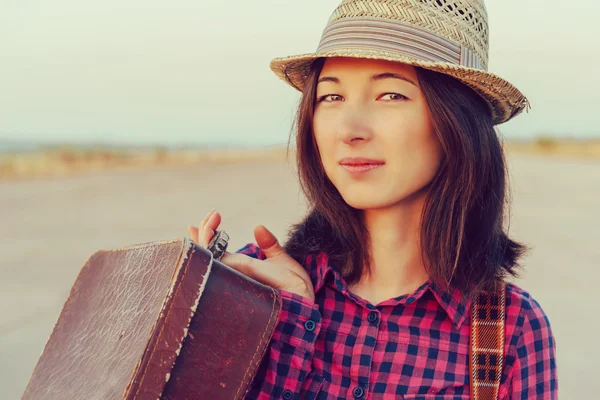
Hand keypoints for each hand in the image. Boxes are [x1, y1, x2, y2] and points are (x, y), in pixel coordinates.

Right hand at [188, 210, 314, 301]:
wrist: (305, 304)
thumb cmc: (294, 289)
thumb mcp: (281, 262)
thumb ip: (269, 245)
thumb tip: (257, 227)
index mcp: (241, 269)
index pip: (215, 251)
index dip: (206, 234)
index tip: (209, 216)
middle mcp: (233, 276)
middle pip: (206, 253)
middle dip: (206, 231)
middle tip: (214, 215)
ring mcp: (234, 281)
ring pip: (209, 259)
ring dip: (206, 238)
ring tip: (211, 223)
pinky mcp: (238, 284)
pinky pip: (219, 267)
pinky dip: (211, 252)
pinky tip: (208, 238)